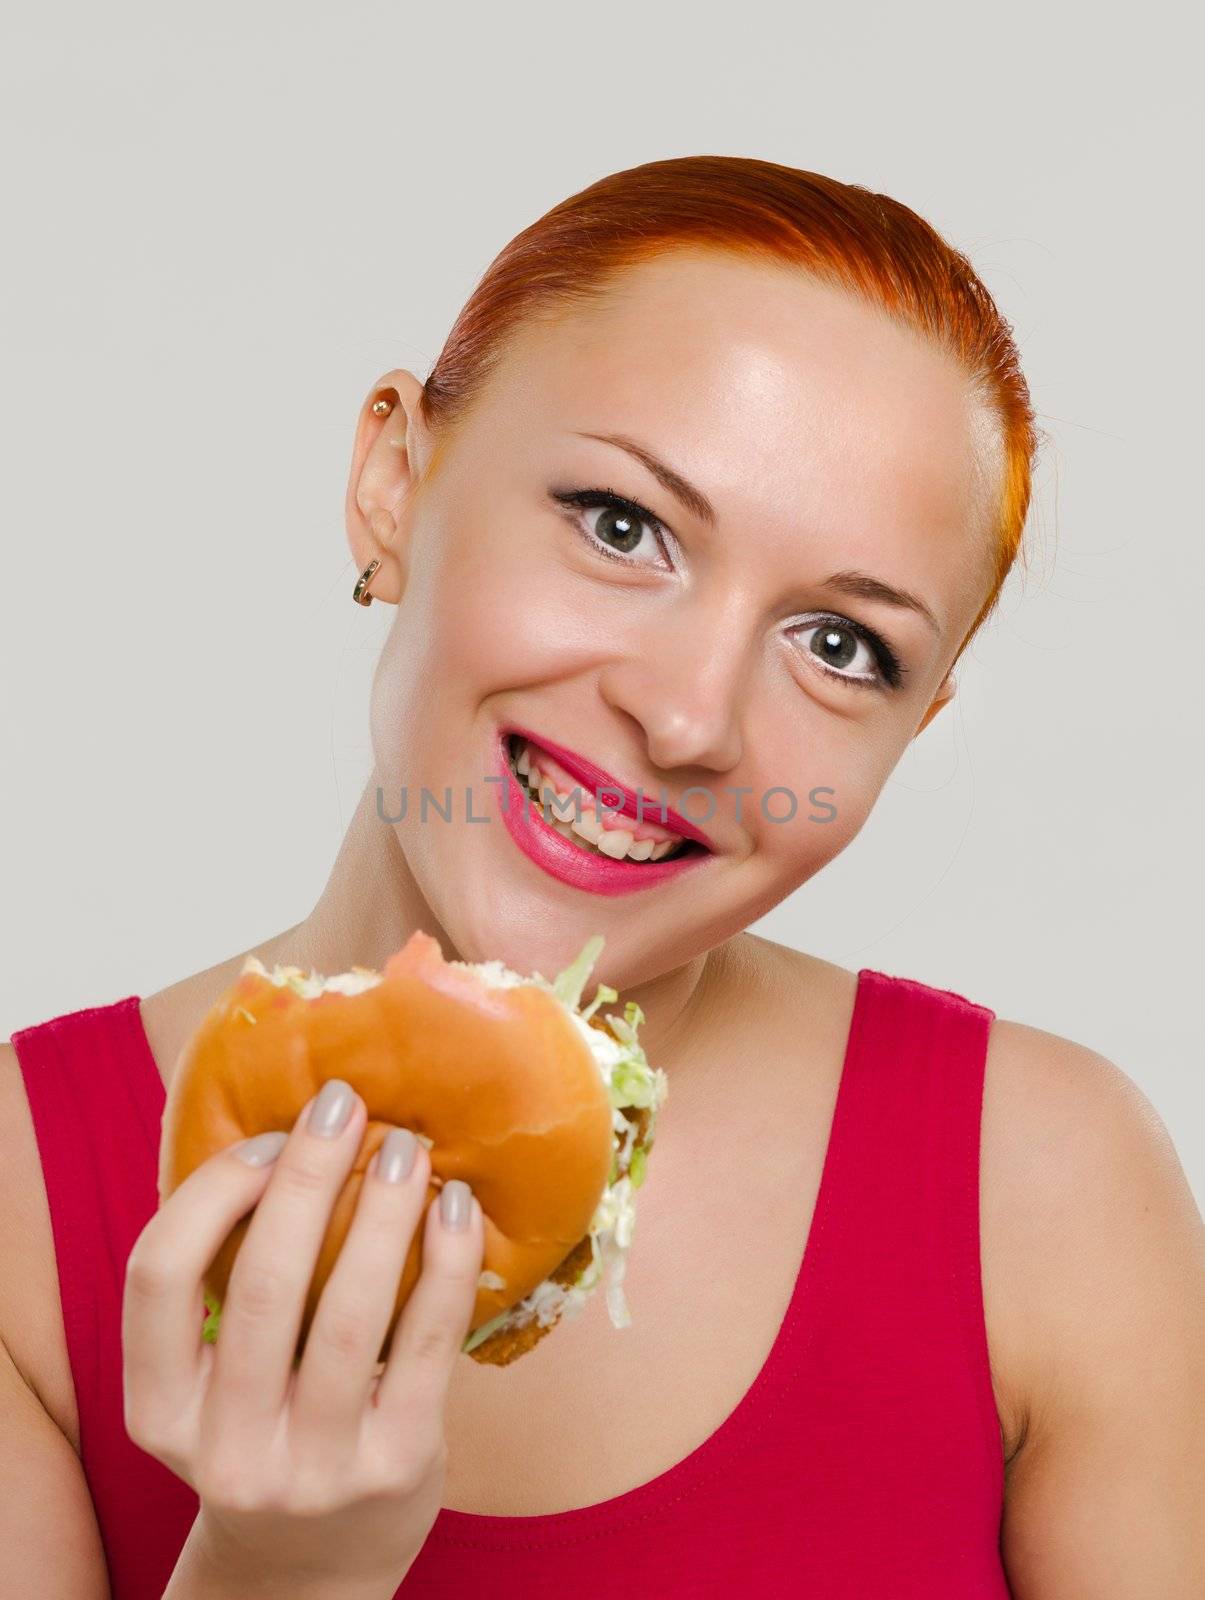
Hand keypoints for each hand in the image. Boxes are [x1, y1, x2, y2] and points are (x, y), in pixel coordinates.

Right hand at [122, 1078, 483, 1595]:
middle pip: (263, 1284)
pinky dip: (448, 1262)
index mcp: (161, 1409)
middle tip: (344, 1103)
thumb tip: (288, 1136)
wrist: (311, 1571)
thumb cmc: (266, 1433)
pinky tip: (458, 1208)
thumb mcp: (214, 1384)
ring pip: (352, 1312)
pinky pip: (428, 1341)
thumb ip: (229, 1289)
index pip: (157, 1278)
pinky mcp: (397, 1465)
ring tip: (408, 1147)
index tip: (265, 1140)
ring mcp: (316, 1465)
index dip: (210, 1194)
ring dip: (384, 1211)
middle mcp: (228, 1445)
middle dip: (306, 1177)